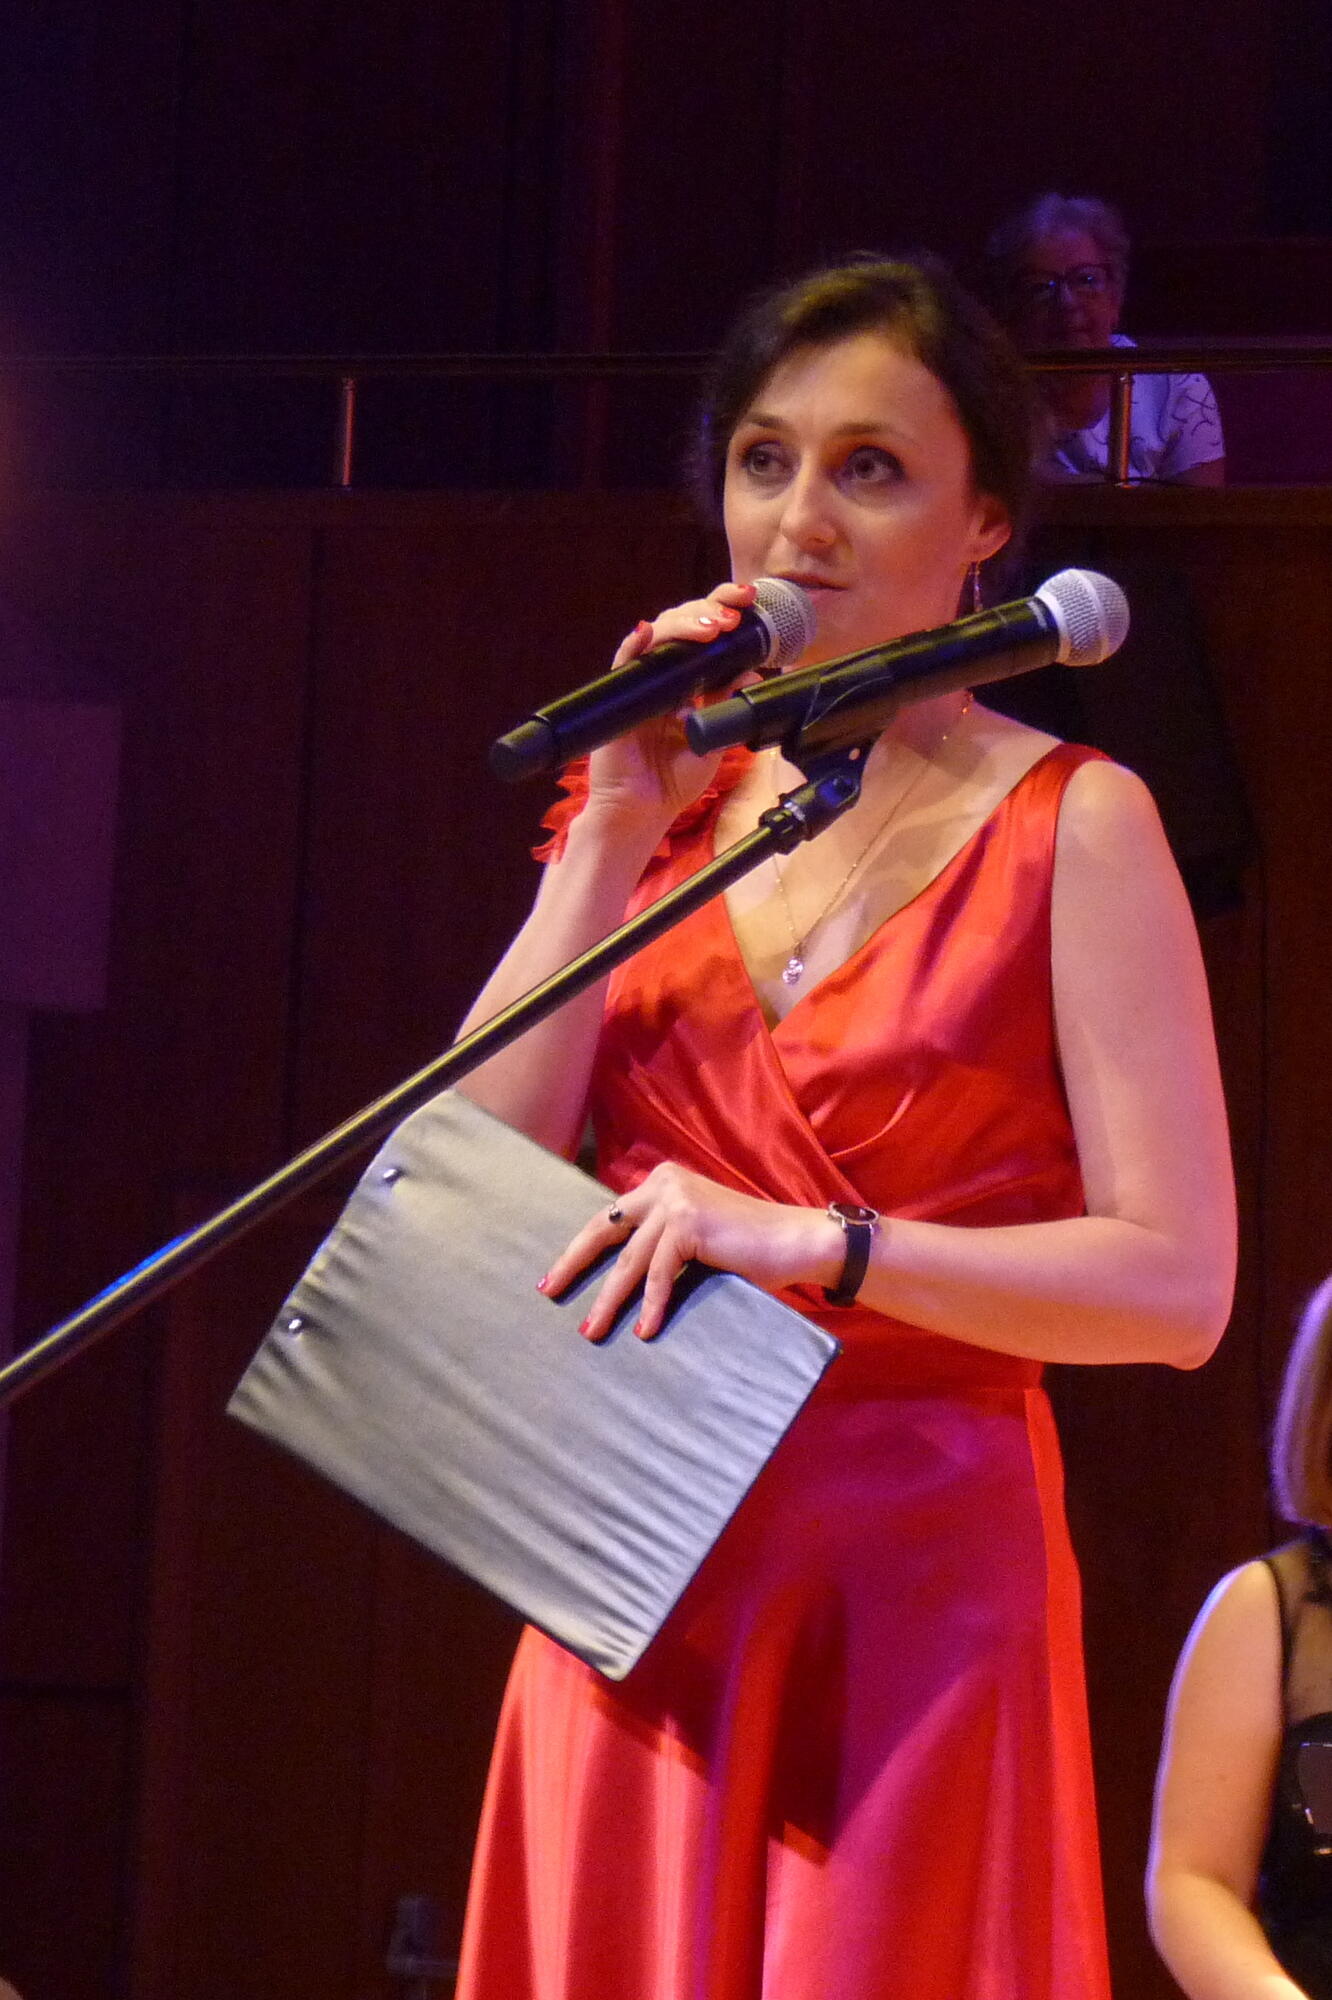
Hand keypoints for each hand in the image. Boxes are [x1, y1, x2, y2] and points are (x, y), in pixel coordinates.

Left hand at [538, 1162, 841, 1341]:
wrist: (797, 1241)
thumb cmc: (749, 1249)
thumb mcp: (695, 1237)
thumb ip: (660, 1241)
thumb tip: (615, 1276)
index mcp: (662, 1180)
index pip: (611, 1217)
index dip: (581, 1249)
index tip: (555, 1278)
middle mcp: (664, 1182)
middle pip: (605, 1229)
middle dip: (574, 1264)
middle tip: (548, 1292)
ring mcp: (676, 1199)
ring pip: (629, 1259)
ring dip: (609, 1300)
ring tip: (592, 1331)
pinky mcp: (689, 1222)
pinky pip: (659, 1272)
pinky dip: (651, 1304)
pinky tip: (645, 1331)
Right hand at [580, 580, 758, 829]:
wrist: (643, 811)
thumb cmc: (674, 780)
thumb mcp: (713, 740)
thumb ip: (727, 705)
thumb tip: (752, 670)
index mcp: (691, 681)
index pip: (707, 634)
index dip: (725, 611)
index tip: (749, 600)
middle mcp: (667, 675)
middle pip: (684, 624)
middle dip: (709, 610)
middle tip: (732, 616)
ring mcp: (643, 681)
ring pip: (658, 633)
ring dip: (684, 624)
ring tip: (711, 628)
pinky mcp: (620, 695)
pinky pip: (624, 662)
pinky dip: (633, 644)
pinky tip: (646, 632)